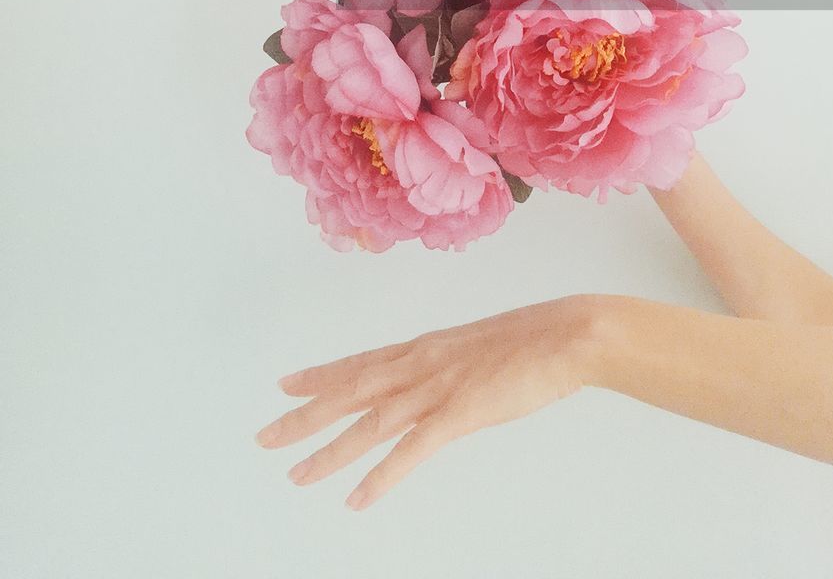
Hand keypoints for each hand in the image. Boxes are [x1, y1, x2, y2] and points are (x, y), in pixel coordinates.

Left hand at [255, 295, 597, 509]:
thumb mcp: (481, 349)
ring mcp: (438, 387)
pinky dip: (381, 476)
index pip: (361, 362)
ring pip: (369, 423)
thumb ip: (453, 366)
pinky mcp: (461, 413)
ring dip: (329, 451)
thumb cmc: (535, 341)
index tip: (286, 383)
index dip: (321, 375)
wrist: (568, 333)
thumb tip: (440, 382)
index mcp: (428, 347)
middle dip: (305, 415)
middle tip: (264, 436)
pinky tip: (357, 499)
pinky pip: (411, 451)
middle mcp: (422, 363)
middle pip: (351, 391)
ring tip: (295, 474)